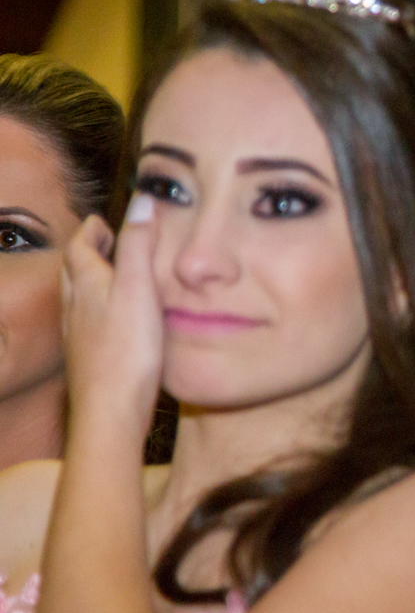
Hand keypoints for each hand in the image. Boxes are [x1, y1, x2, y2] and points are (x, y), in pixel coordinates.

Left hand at [61, 196, 162, 441]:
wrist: (110, 411)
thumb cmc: (126, 351)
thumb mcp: (140, 288)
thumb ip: (141, 245)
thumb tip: (143, 201)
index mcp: (87, 285)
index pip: (80, 246)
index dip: (92, 230)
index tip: (103, 221)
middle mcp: (75, 308)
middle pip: (73, 271)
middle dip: (87, 253)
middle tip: (104, 245)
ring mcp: (78, 337)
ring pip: (77, 299)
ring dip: (89, 283)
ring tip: (108, 279)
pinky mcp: (88, 360)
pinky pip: (86, 325)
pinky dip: (95, 312)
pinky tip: (112, 326)